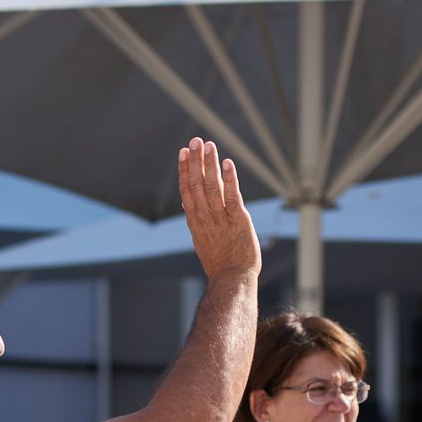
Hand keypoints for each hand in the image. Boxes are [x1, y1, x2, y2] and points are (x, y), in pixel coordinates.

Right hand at [177, 137, 258, 281]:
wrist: (232, 281)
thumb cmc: (220, 263)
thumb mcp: (202, 241)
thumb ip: (196, 220)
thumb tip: (187, 203)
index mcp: (195, 222)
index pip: (186, 190)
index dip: (184, 170)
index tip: (183, 152)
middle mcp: (205, 218)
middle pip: (196, 185)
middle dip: (195, 161)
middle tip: (194, 141)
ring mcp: (220, 219)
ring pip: (211, 187)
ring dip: (209, 164)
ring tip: (207, 145)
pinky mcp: (238, 221)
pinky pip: (231, 196)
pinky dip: (228, 179)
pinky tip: (226, 163)